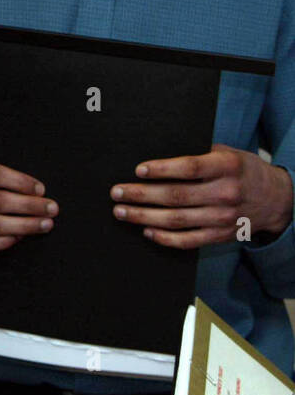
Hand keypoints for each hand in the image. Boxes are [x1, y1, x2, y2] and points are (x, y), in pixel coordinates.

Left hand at [112, 144, 293, 248]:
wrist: (277, 199)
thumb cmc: (243, 170)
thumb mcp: (227, 153)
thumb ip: (199, 154)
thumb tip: (158, 153)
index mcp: (227, 167)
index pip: (190, 167)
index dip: (162, 169)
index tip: (138, 170)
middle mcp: (225, 193)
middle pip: (176, 196)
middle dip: (141, 194)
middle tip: (116, 192)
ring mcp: (223, 218)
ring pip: (177, 219)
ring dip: (144, 216)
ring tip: (121, 211)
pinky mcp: (221, 235)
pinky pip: (189, 240)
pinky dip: (165, 238)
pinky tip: (146, 231)